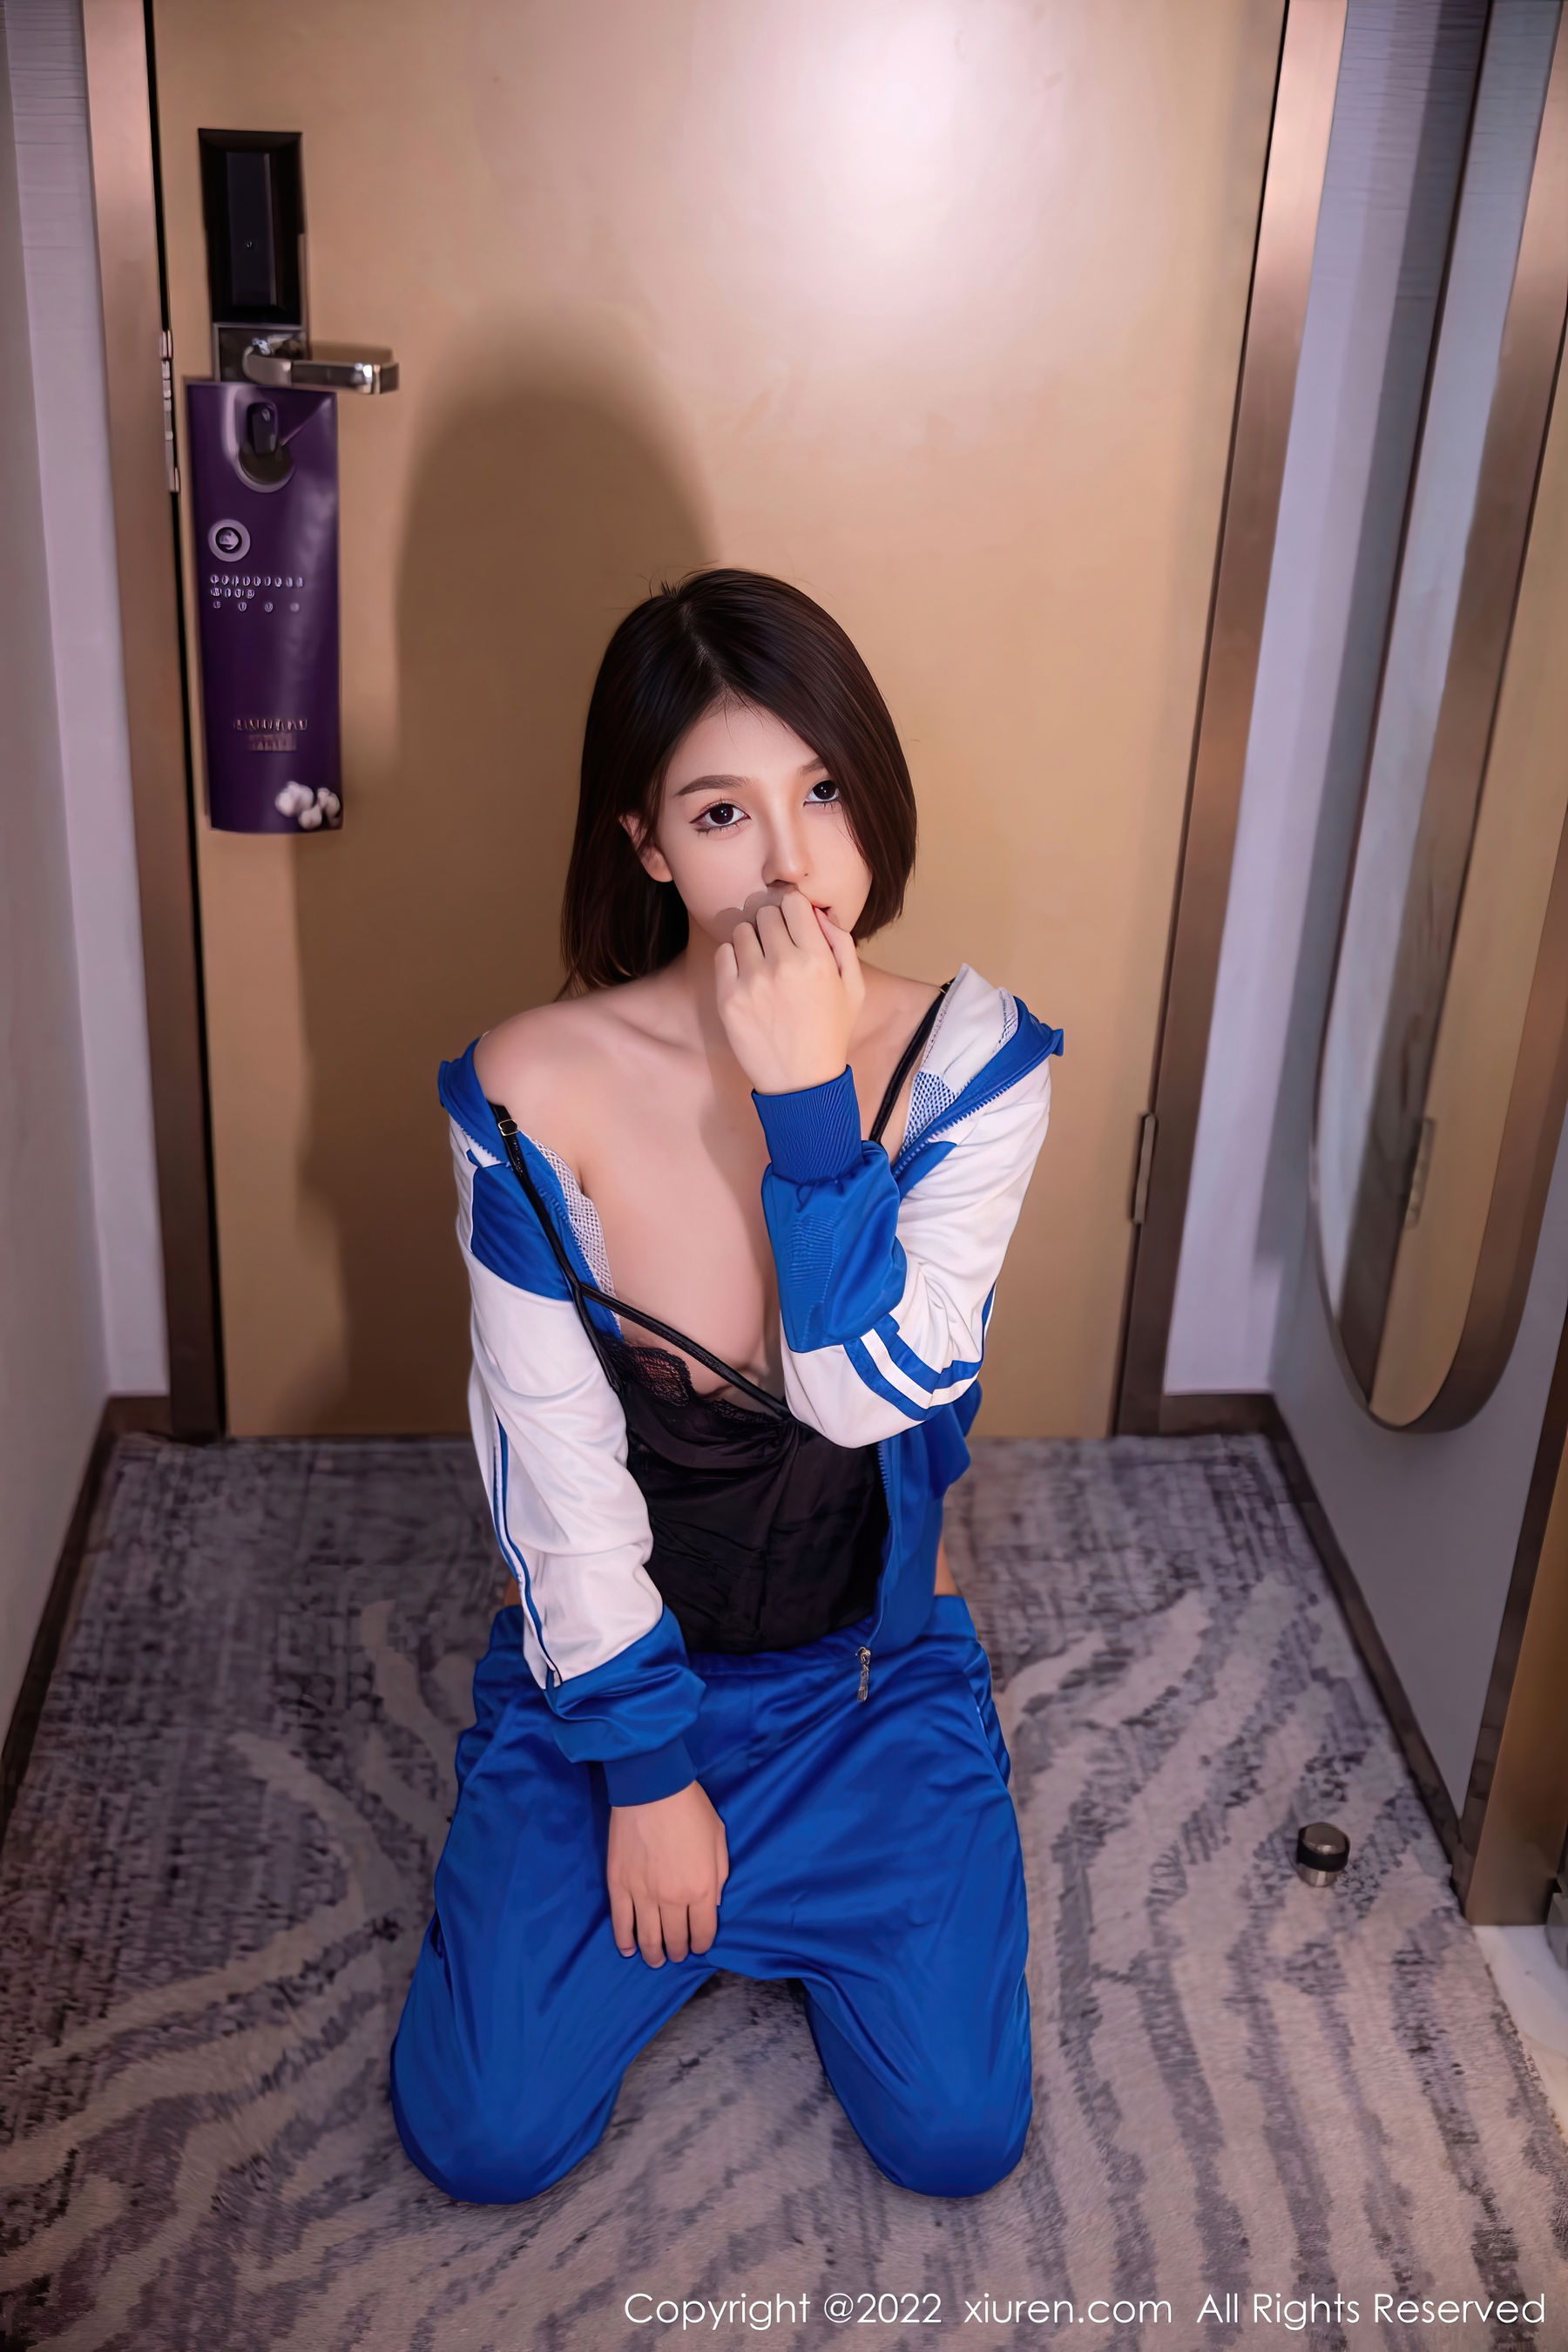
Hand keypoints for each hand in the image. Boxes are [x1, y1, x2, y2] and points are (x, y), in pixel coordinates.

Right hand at [607, 1780, 730, 1964]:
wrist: (652, 1788)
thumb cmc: (691, 1810)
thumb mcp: (718, 1840)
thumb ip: (719, 1875)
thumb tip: (713, 1903)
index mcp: (702, 1888)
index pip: (703, 1932)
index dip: (701, 1944)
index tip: (698, 1945)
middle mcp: (673, 1898)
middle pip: (675, 1939)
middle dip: (677, 1951)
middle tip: (675, 1954)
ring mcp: (643, 1894)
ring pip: (647, 1937)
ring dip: (652, 1954)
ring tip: (655, 1959)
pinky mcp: (619, 1885)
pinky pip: (620, 1922)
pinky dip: (623, 1940)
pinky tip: (628, 1949)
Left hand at [714, 887, 864, 1094]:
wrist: (801, 1081)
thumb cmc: (830, 1032)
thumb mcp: (854, 988)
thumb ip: (841, 943)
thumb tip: (817, 912)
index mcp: (816, 959)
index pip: (793, 902)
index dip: (794, 910)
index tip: (794, 924)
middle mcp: (783, 965)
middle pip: (766, 913)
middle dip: (773, 925)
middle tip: (778, 947)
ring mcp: (752, 981)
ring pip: (742, 931)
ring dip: (752, 941)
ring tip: (762, 964)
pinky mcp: (729, 997)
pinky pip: (723, 953)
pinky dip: (733, 959)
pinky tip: (747, 977)